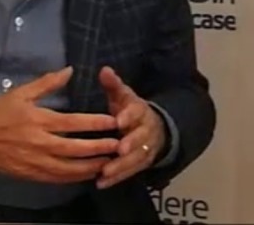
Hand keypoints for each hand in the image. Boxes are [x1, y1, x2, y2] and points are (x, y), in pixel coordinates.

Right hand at [0, 67, 119, 183]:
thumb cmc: (0, 112)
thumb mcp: (21, 92)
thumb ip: (47, 83)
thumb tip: (69, 70)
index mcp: (39, 119)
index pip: (73, 123)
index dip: (95, 123)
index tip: (112, 122)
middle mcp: (41, 143)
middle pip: (76, 148)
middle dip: (100, 147)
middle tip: (118, 144)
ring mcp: (38, 162)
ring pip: (71, 168)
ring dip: (92, 165)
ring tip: (109, 161)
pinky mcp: (34, 175)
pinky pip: (60, 179)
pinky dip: (77, 177)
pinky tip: (88, 173)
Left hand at [96, 66, 166, 188]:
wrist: (153, 128)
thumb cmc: (129, 109)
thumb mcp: (122, 95)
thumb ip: (113, 84)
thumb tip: (104, 70)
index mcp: (140, 111)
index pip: (136, 112)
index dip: (129, 116)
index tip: (119, 120)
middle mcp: (145, 131)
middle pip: (140, 139)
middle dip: (130, 145)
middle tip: (119, 150)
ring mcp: (144, 150)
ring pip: (135, 159)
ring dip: (121, 166)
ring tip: (105, 172)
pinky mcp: (140, 165)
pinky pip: (129, 173)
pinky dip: (116, 179)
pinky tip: (100, 183)